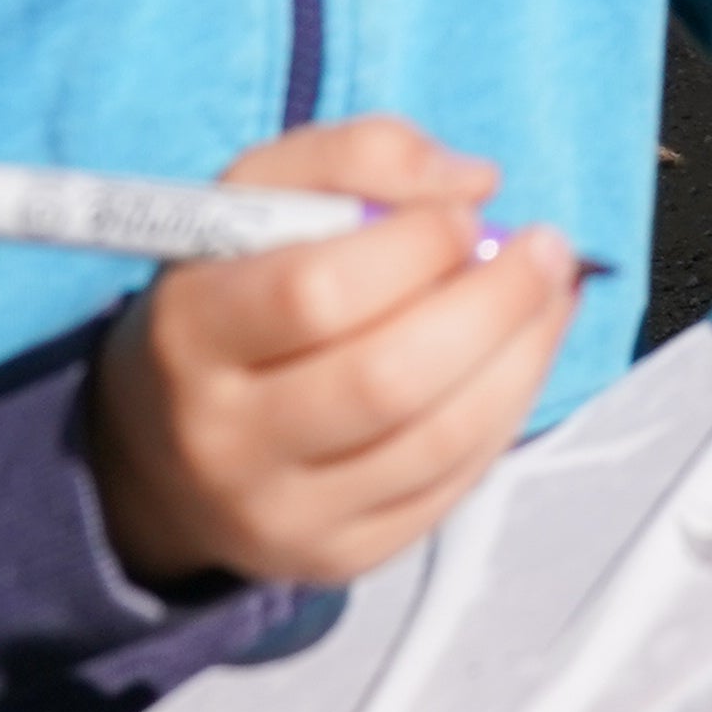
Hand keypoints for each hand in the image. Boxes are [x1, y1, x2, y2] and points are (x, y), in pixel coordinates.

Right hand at [86, 119, 578, 594]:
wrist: (160, 444)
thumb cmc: (228, 297)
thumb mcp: (258, 197)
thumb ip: (358, 156)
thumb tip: (470, 182)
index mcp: (190, 333)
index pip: (315, 293)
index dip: (414, 246)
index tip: (464, 213)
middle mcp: (224, 438)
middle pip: (387, 379)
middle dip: (495, 302)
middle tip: (546, 249)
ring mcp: (279, 511)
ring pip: (435, 439)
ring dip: (521, 355)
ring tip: (551, 293)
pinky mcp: (335, 554)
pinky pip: (448, 485)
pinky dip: (507, 410)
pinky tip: (521, 356)